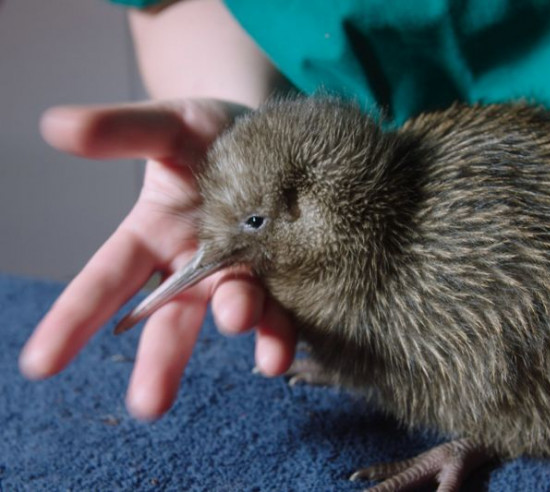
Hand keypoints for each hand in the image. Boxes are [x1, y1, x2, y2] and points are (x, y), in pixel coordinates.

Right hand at [19, 99, 296, 419]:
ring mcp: (245, 273)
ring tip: (250, 337)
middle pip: (172, 320)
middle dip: (161, 360)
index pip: (106, 282)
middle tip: (148, 404)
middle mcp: (196, 266)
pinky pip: (289, 307)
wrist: (276, 135)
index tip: (39, 364)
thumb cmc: (211, 132)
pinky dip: (286, 328)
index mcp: (153, 236)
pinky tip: (284, 348)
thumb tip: (56, 126)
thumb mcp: (167, 124)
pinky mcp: (292, 274)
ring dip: (243, 326)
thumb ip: (121, 131)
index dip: (72, 320)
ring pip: (237, 312)